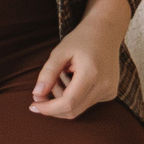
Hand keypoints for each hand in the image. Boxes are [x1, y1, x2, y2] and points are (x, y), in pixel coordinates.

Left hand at [30, 0, 129, 120]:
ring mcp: (109, 91)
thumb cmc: (81, 39)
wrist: (106, 32)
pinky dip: (74, 96)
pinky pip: (86, 103)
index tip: (33, 106)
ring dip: (63, 99)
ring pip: (79, 108)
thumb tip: (37, 94)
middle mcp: (104, 85)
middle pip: (73, 111)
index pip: (69, 103)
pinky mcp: (110, 93)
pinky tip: (73, 78)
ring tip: (61, 76)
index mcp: (92, 73)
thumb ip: (48, 73)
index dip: (49, 109)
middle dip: (53, 106)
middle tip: (40, 92)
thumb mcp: (60, 51)